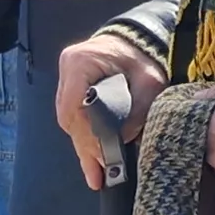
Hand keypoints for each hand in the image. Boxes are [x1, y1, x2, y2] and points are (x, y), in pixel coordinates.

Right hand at [55, 31, 167, 190]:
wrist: (139, 38)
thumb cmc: (143, 55)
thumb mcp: (148, 81)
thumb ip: (138, 109)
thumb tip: (125, 140)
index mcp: (80, 62)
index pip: (73, 105)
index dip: (87, 134)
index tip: (103, 155)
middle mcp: (67, 71)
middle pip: (69, 118)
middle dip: (86, 147)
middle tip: (101, 171)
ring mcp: (66, 81)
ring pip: (69, 123)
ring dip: (84, 149)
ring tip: (96, 176)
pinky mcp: (73, 90)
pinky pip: (75, 120)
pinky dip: (85, 141)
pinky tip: (91, 166)